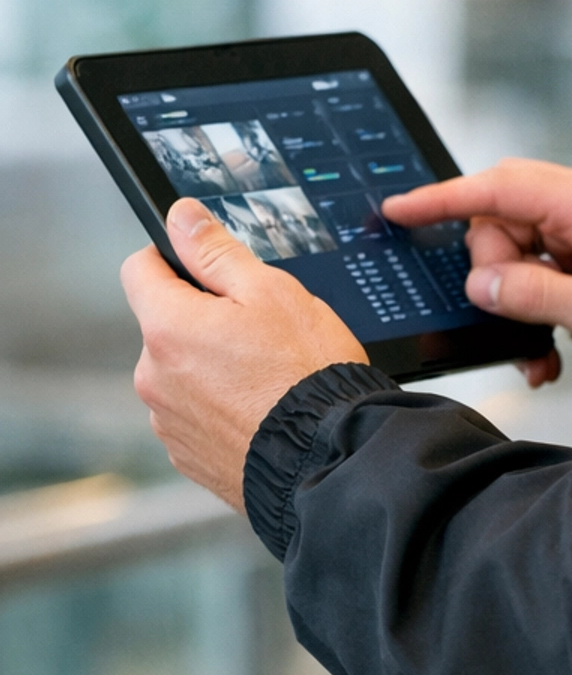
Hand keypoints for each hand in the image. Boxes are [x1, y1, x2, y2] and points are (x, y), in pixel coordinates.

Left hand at [121, 201, 365, 508]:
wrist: (328, 456)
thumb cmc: (307, 373)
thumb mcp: (271, 292)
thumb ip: (216, 252)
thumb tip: (180, 218)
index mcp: (168, 327)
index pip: (139, 268)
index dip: (173, 258)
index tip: (207, 268)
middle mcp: (153, 376)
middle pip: (164, 324)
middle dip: (202, 319)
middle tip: (260, 329)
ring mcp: (167, 420)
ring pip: (180, 371)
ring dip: (210, 366)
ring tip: (267, 376)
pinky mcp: (186, 453)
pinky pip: (194, 413)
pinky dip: (220, 406)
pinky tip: (261, 408)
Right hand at [383, 161, 571, 383]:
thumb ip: (535, 295)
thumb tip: (480, 282)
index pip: (499, 186)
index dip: (444, 197)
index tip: (399, 209)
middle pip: (500, 218)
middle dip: (493, 270)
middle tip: (514, 311)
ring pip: (513, 249)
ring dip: (513, 299)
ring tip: (538, 347)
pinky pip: (535, 271)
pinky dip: (531, 308)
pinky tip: (547, 349)